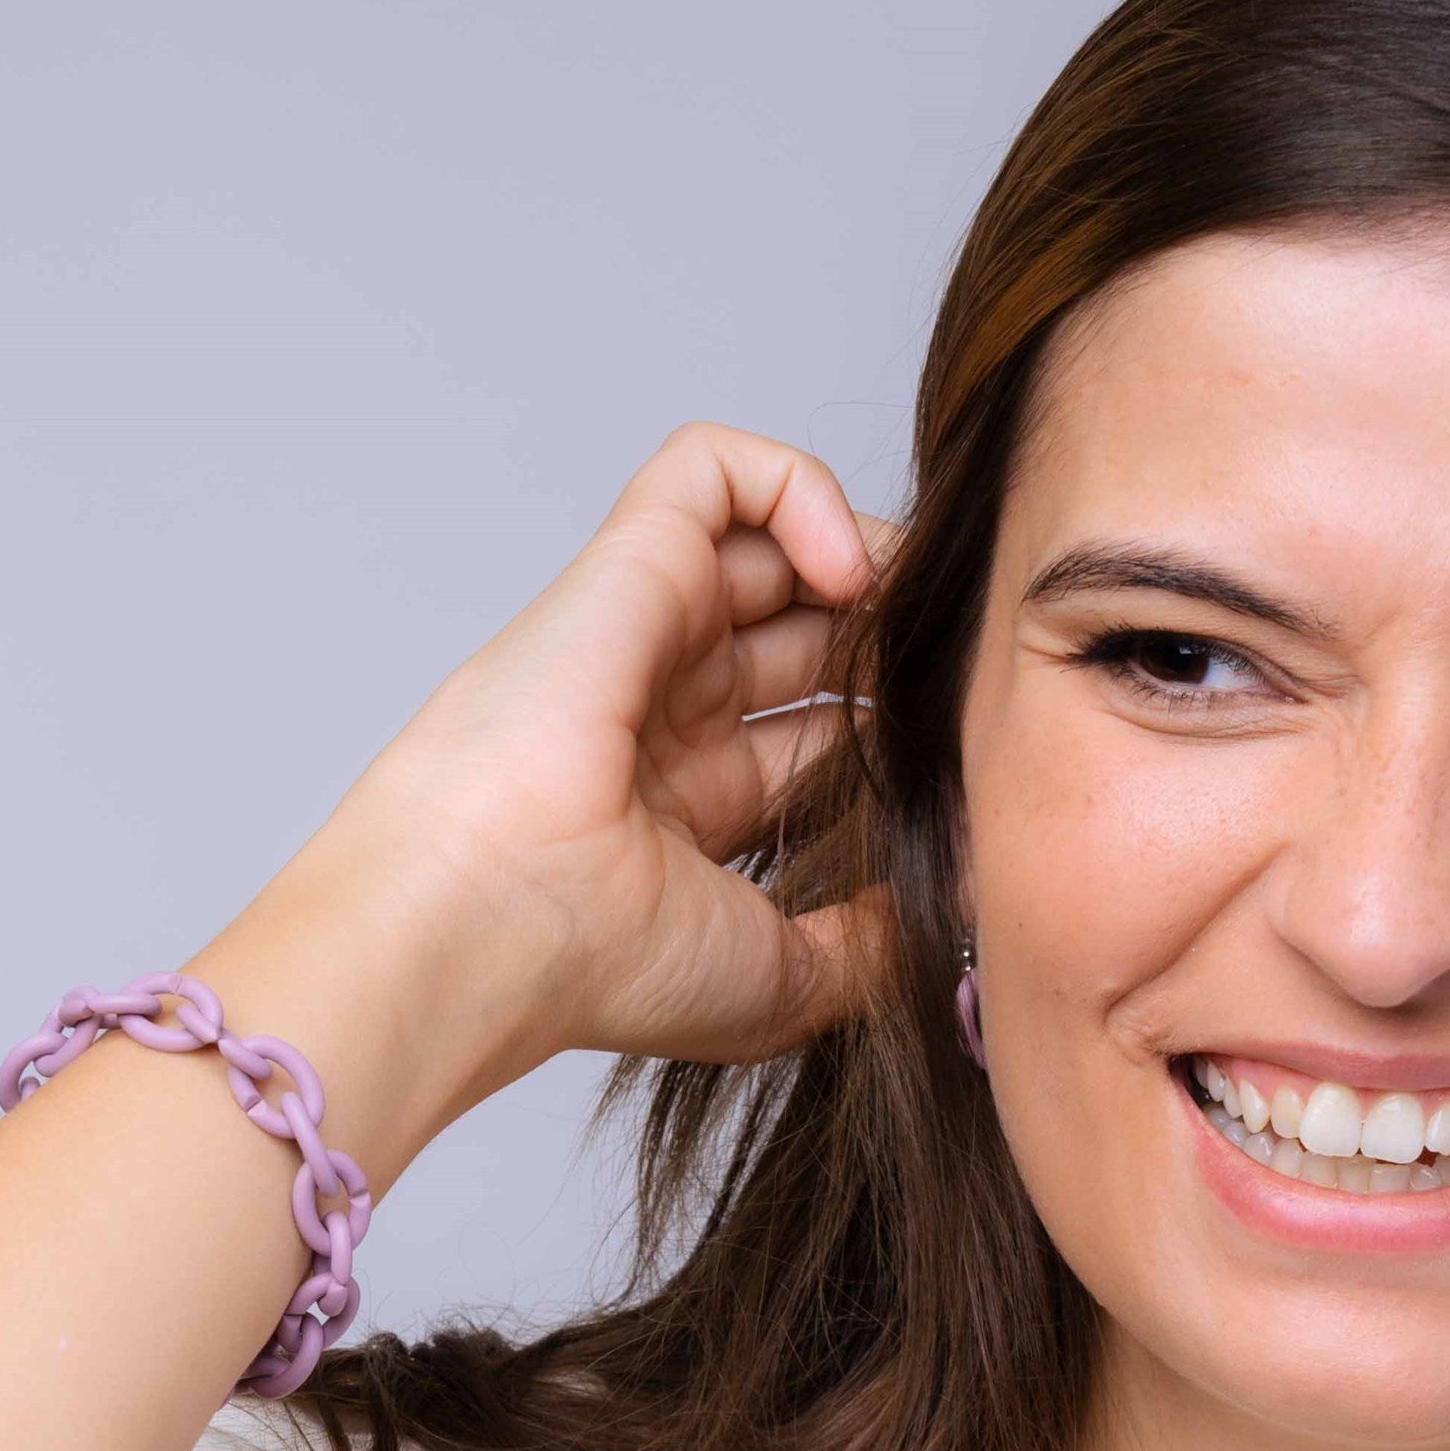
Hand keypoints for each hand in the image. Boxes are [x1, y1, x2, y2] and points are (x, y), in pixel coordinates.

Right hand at [311, 422, 893, 1070]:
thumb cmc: (603, 965)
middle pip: (808, 628)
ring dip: (861, 558)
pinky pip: (713, 466)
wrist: (493, 923)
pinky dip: (794, 484)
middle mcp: (667, 711)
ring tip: (904, 611)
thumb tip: (948, 912)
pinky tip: (841, 567)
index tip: (955, 741)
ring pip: (770, 541)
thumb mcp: (781, 984)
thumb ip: (869, 945)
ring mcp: (642, 635)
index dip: (893, 716)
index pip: (816, 727)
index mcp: (690, 805)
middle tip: (950, 666)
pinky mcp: (629, 564)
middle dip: (890, 635)